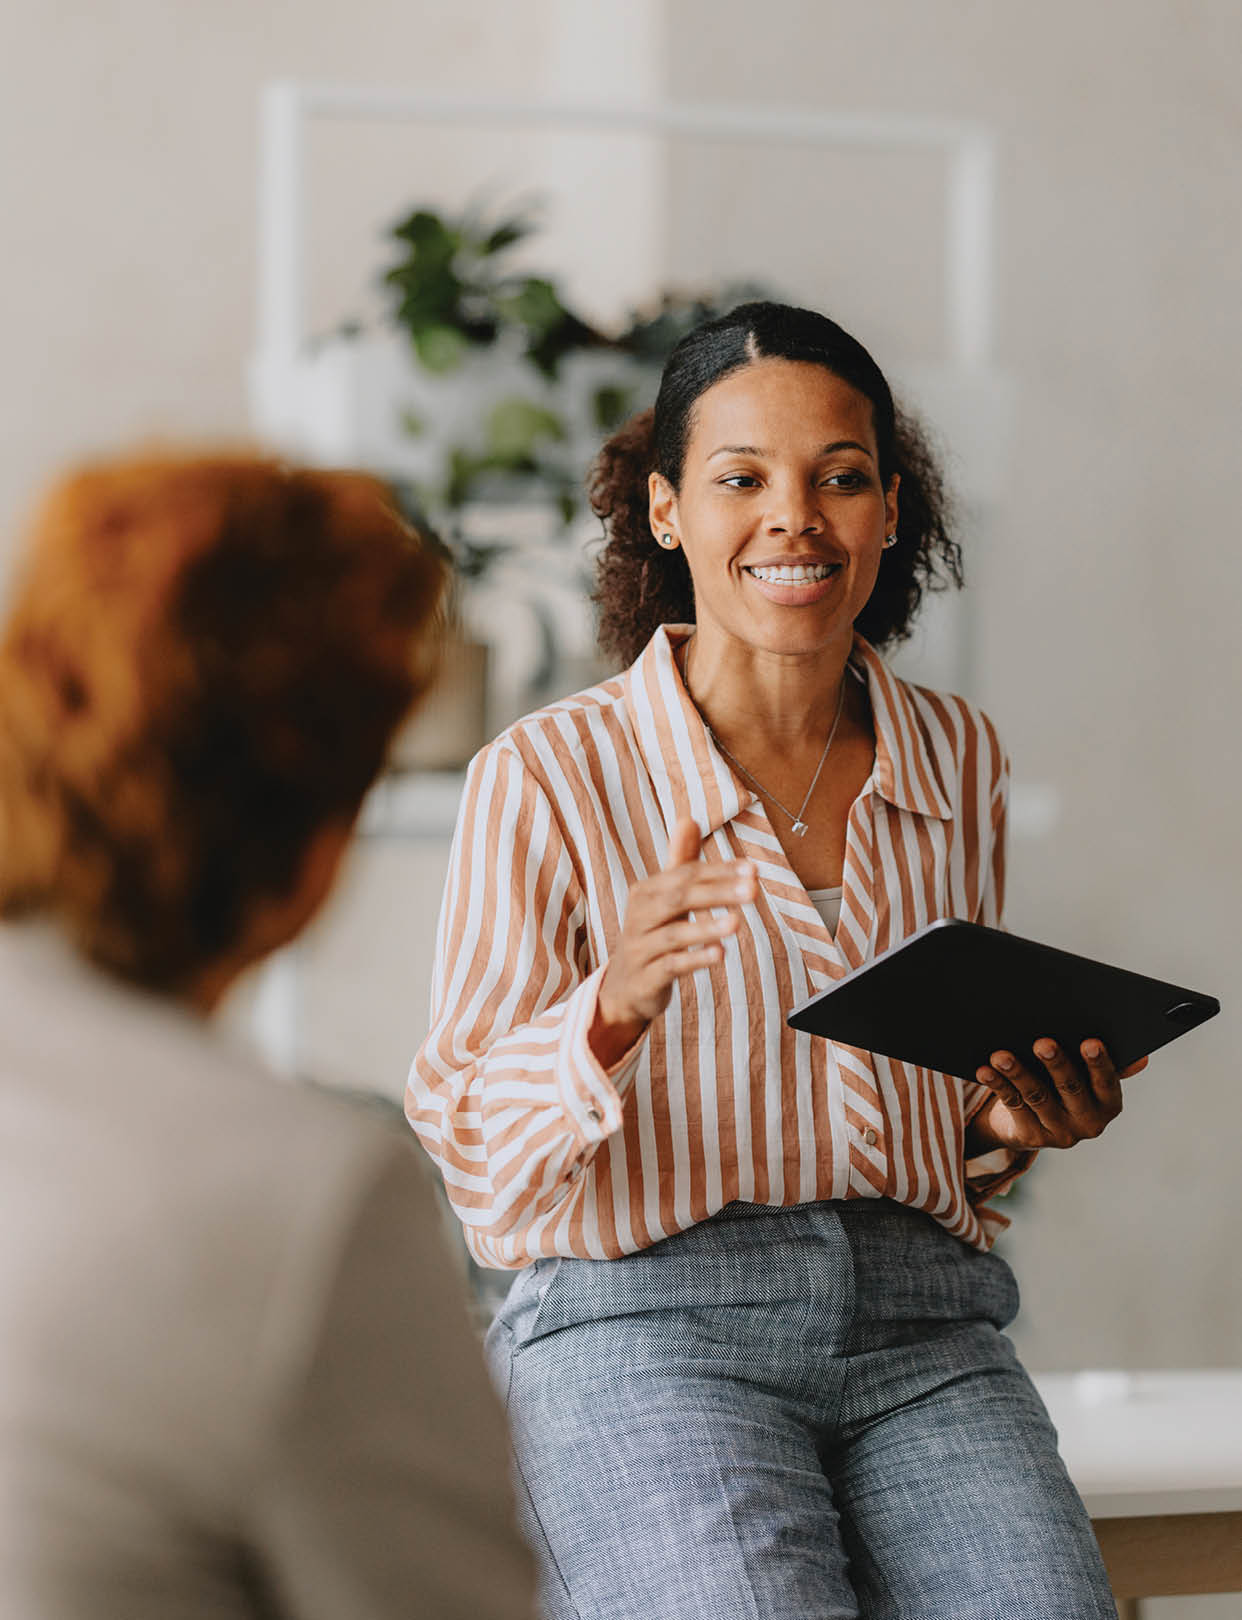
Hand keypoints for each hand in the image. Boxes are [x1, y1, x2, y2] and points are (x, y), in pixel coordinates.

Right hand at [590, 818, 756, 1068]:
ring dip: (706, 927)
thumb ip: (679, 862)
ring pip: (673, 934)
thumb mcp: (664, 899)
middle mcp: (639, 916)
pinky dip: (694, 959)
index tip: (753, 869)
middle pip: (678, 898)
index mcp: (646, 893)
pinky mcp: (645, 978)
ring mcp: (640, 948)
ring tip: (737, 923)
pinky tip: (719, 954)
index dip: (719, 871)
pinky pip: (670, 966)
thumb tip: (688, 818)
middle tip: (753, 889)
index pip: (685, 875)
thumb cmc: (651, 935)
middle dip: (717, 892)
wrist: (623, 987)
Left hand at [967, 1038, 1149, 1154]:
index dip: (1099, 1063)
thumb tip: (1142, 1058)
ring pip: (1036, 1097)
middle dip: (1056, 1064)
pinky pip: (1012, 1104)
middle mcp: (1088, 1123)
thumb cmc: (1067, 1087)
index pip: (1107, 1083)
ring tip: (1002, 1054)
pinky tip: (985, 1069)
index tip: (1090, 1041)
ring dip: (1018, 1073)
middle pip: (1070, 1089)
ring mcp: (1058, 1133)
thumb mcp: (1090, 1079)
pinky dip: (998, 1084)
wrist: (1034, 1125)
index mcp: (1108, 1105)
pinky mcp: (1029, 1135)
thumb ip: (1111, 1067)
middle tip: (1043, 1042)